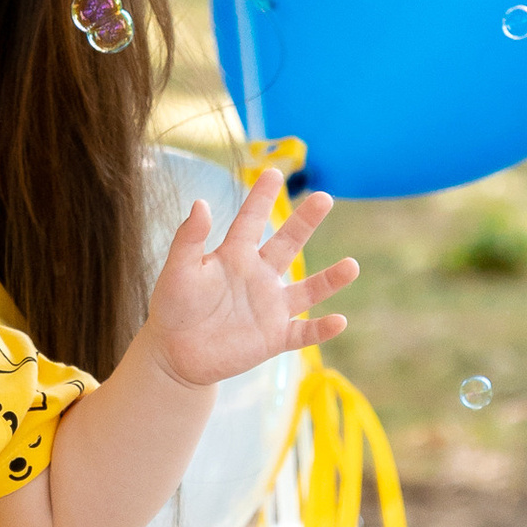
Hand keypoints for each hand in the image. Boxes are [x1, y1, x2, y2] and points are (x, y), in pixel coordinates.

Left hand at [144, 170, 354, 390]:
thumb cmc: (173, 308)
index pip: (250, 221)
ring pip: (307, 291)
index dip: (261, 197)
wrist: (174, 355)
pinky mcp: (273, 338)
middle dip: (305, 222)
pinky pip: (303, 333)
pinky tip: (339, 321)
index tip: (273, 172)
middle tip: (324, 197)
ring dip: (330, 280)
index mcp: (234, 256)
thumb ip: (188, 240)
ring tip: (352, 266)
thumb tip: (200, 202)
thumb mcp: (177, 271)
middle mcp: (258, 277)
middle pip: (287, 245)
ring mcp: (269, 307)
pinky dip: (321, 329)